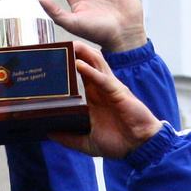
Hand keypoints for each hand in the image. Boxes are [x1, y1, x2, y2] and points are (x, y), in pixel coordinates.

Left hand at [50, 44, 162, 158]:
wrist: (139, 147)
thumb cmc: (119, 143)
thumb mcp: (88, 143)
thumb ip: (69, 138)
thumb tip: (50, 134)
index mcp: (95, 98)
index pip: (80, 75)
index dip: (69, 64)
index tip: (54, 57)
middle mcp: (101, 90)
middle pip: (88, 64)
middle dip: (76, 52)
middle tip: (60, 43)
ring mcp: (110, 89)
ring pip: (97, 65)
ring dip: (84, 54)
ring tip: (71, 44)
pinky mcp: (118, 93)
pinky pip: (103, 79)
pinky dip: (91, 71)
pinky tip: (80, 64)